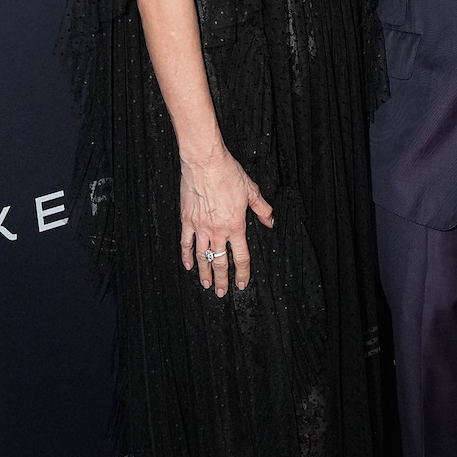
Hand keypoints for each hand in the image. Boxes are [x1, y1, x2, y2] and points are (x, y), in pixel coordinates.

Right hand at [178, 144, 273, 294]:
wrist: (205, 163)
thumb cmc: (228, 174)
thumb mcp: (251, 191)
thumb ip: (262, 209)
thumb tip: (269, 221)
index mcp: (235, 225)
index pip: (241, 257)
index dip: (243, 273)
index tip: (242, 283)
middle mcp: (218, 230)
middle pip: (221, 262)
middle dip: (222, 280)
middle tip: (221, 292)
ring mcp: (201, 227)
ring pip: (203, 257)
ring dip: (205, 273)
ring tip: (206, 284)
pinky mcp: (187, 220)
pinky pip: (186, 243)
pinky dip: (187, 257)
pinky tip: (189, 265)